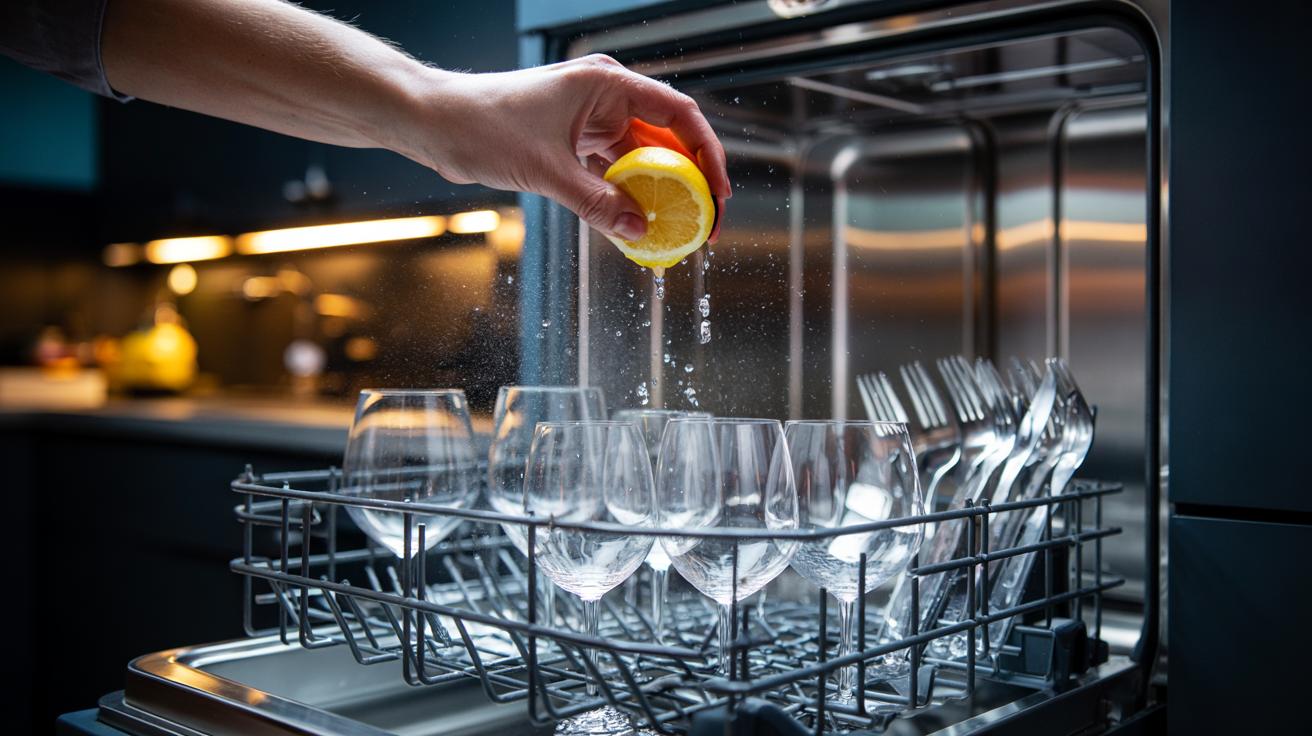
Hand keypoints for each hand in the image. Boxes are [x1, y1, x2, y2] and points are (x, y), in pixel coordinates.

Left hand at [394, 55, 730, 242]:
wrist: (434, 122)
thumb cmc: (483, 126)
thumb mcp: (546, 172)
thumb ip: (596, 204)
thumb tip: (639, 231)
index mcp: (607, 84)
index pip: (679, 115)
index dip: (708, 154)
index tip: (718, 193)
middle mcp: (605, 96)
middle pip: (666, 139)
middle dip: (688, 181)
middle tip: (703, 222)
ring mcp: (590, 118)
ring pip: (641, 158)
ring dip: (657, 192)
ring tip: (675, 229)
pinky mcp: (574, 139)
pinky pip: (613, 169)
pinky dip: (626, 195)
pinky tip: (636, 223)